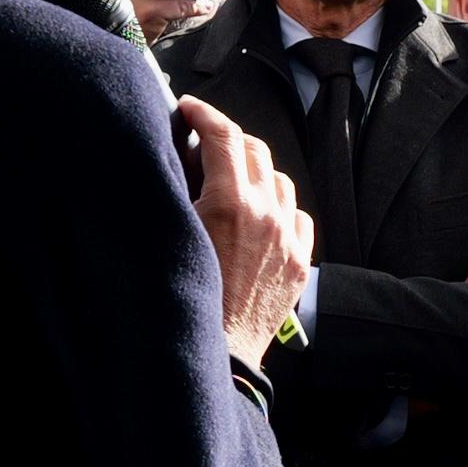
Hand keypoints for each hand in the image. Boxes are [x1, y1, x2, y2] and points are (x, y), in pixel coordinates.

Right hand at [178, 95, 308, 363]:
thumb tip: (180, 154)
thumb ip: (177, 188)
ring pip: (279, 181)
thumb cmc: (181, 300)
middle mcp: (266, 215)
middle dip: (227, 139)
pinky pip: (297, 216)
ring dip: (254, 173)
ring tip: (230, 183)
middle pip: (254, 149)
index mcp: (230, 203)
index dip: (204, 113)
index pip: (223, 134)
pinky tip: (260, 216)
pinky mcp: (298, 263)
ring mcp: (287, 239)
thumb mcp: (169, 232)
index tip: (188, 109)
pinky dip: (279, 207)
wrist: (213, 357)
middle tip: (204, 145)